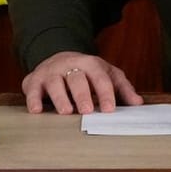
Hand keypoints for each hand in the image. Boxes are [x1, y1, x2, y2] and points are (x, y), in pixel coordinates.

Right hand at [21, 50, 141, 114]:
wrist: (58, 58)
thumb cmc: (86, 72)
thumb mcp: (106, 74)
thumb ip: (122, 88)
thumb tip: (138, 103)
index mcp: (91, 64)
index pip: (100, 77)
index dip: (106, 93)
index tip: (110, 109)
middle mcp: (70, 66)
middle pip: (77, 79)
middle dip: (82, 94)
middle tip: (87, 111)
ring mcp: (51, 72)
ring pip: (55, 82)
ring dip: (60, 97)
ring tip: (66, 112)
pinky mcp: (34, 80)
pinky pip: (32, 89)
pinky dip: (34, 99)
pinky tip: (37, 110)